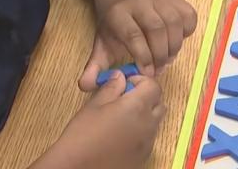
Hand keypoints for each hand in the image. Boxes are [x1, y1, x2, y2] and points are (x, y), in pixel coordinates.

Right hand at [33, 73, 164, 168]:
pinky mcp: (144, 156)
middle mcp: (148, 124)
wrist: (78, 167)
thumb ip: (111, 87)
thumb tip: (120, 76)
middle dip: (146, 96)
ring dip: (145, 113)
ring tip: (121, 117)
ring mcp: (148, 142)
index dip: (140, 81)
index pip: (153, 85)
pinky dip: (141, 130)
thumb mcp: (94, 105)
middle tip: (124, 98)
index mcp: (137, 107)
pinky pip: (149, 137)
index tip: (124, 84)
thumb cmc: (83, 134)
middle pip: (159, 103)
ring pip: (155, 121)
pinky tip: (120, 134)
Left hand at [79, 0, 196, 90]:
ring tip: (167, 59)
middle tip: (159, 69)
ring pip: (174, 22)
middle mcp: (140, 3)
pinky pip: (188, 16)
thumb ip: (95, 67)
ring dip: (174, 46)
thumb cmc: (116, 28)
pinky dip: (187, 32)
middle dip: (160, 53)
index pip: (133, 34)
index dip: (142, 56)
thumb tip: (85, 86)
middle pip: (156, 27)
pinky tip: (176, 42)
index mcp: (118, 14)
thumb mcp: (102, 45)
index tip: (147, 73)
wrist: (126, 0)